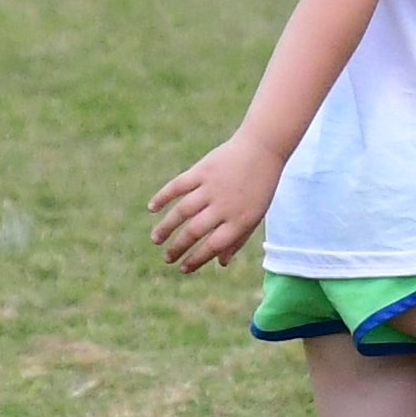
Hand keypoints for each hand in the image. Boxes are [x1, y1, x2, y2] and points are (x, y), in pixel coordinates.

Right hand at [149, 133, 283, 273]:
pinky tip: (152, 208)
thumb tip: (220, 263)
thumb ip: (238, 239)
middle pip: (194, 231)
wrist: (263, 148)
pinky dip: (163, 196)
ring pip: (182, 211)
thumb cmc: (259, 187)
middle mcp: (224, 205)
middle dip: (178, 247)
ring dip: (166, 227)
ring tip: (156, 239)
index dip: (196, 259)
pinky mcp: (202, 170)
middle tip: (166, 258)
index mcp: (240, 220)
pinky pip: (178, 185)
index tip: (183, 268)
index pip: (213, 246)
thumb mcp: (255, 215)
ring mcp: (212, 187)